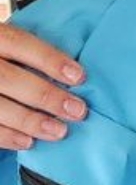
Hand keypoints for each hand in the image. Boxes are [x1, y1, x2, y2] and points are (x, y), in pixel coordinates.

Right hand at [0, 25, 86, 148]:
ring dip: (29, 120)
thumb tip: (74, 76)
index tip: (79, 76)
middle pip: (8, 78)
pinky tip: (27, 142)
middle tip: (77, 111)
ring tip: (59, 131)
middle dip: (46, 96)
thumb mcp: (7, 47)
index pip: (18, 42)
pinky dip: (5, 136)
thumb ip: (28, 55)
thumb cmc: (3, 61)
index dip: (49, 59)